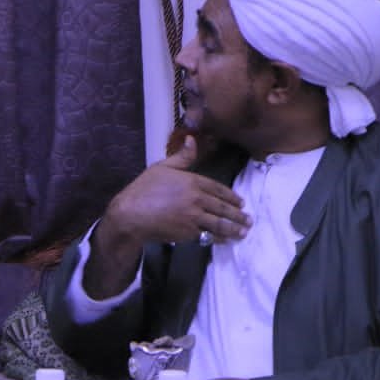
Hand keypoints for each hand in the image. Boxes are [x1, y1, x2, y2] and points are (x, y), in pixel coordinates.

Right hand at [101, 135, 250, 247]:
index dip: (231, 197)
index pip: (218, 189)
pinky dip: (219, 238)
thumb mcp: (161, 167)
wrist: (131, 214)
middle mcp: (197, 199)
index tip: (240, 202)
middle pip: (223, 207)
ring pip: (219, 223)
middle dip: (238, 214)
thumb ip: (182, 157)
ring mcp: (194, 217)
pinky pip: (208, 235)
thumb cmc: (143, 189)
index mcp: (192, 181)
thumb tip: (192, 139)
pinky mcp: (188, 233)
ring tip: (243, 231)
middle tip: (248, 219)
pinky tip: (226, 239)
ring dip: (234, 228)